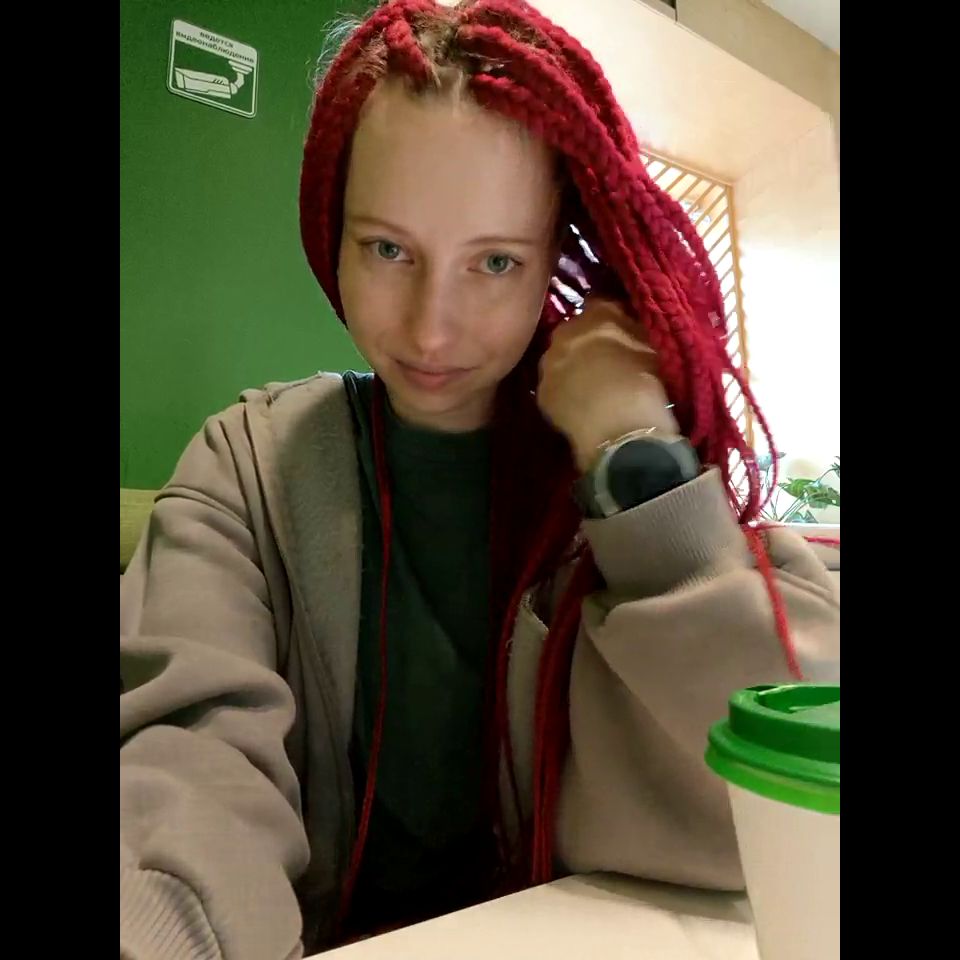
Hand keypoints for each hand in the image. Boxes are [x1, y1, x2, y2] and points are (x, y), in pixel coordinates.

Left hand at [536, 299, 679, 472]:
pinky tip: (578, 405)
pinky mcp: (541, 392)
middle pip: (574, 331)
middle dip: (587, 341)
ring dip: (571, 366)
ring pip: (559, 358)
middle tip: (604, 359)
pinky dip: (563, 392)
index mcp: (598, 314)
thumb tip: (629, 324)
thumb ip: (636, 329)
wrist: (621, 428)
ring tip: (590, 385)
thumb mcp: (653, 346)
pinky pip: (553, 386)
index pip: (602, 304)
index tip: (621, 329)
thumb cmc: (646, 384)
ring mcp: (549, 362)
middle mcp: (566, 331)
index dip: (611, 317)